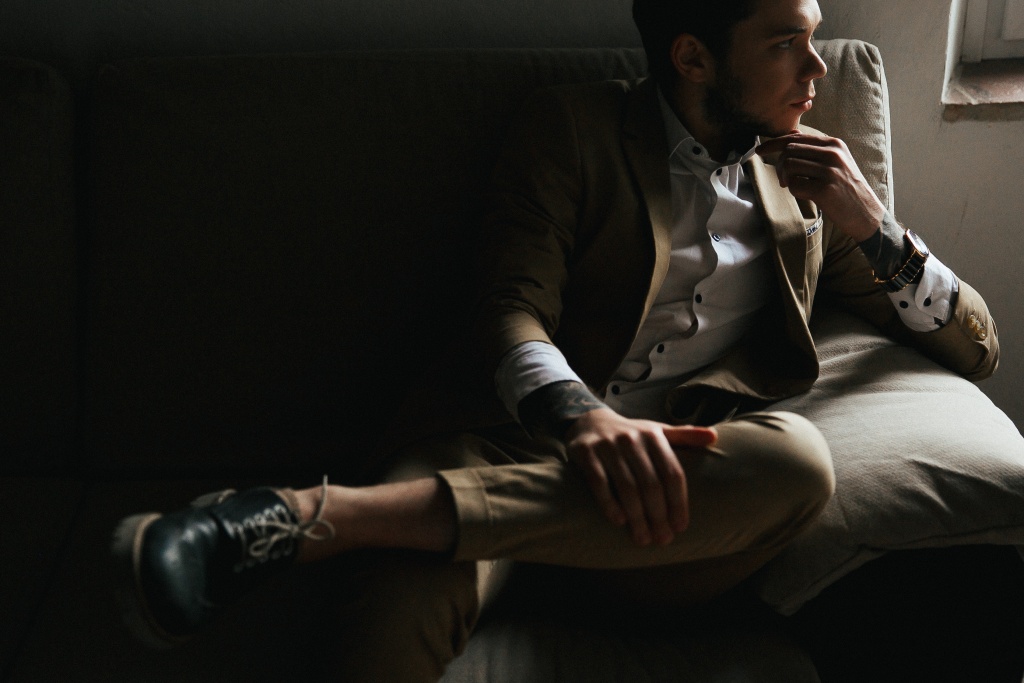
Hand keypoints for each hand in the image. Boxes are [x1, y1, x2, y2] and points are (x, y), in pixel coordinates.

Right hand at [563, 408, 716, 546]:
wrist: (589, 422)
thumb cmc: (631, 434)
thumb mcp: (657, 431)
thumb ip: (684, 436)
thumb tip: (714, 437)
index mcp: (654, 435)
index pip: (672, 473)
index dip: (678, 503)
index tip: (680, 527)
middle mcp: (632, 439)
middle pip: (651, 484)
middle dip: (658, 516)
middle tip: (662, 539)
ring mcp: (607, 445)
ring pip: (626, 487)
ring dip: (637, 517)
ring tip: (643, 539)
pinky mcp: (585, 453)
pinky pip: (599, 483)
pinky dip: (609, 504)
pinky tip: (619, 522)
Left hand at [756, 131, 886, 242]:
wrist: (866, 212)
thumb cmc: (846, 188)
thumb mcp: (837, 161)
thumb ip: (816, 149)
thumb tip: (791, 134)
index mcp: (834, 144)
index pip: (795, 137)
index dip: (773, 143)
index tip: (760, 150)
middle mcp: (833, 154)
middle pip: (789, 150)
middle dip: (779, 165)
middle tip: (784, 180)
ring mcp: (829, 171)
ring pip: (789, 165)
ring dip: (785, 179)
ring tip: (794, 186)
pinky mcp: (825, 189)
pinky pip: (794, 185)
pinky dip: (793, 191)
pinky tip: (804, 194)